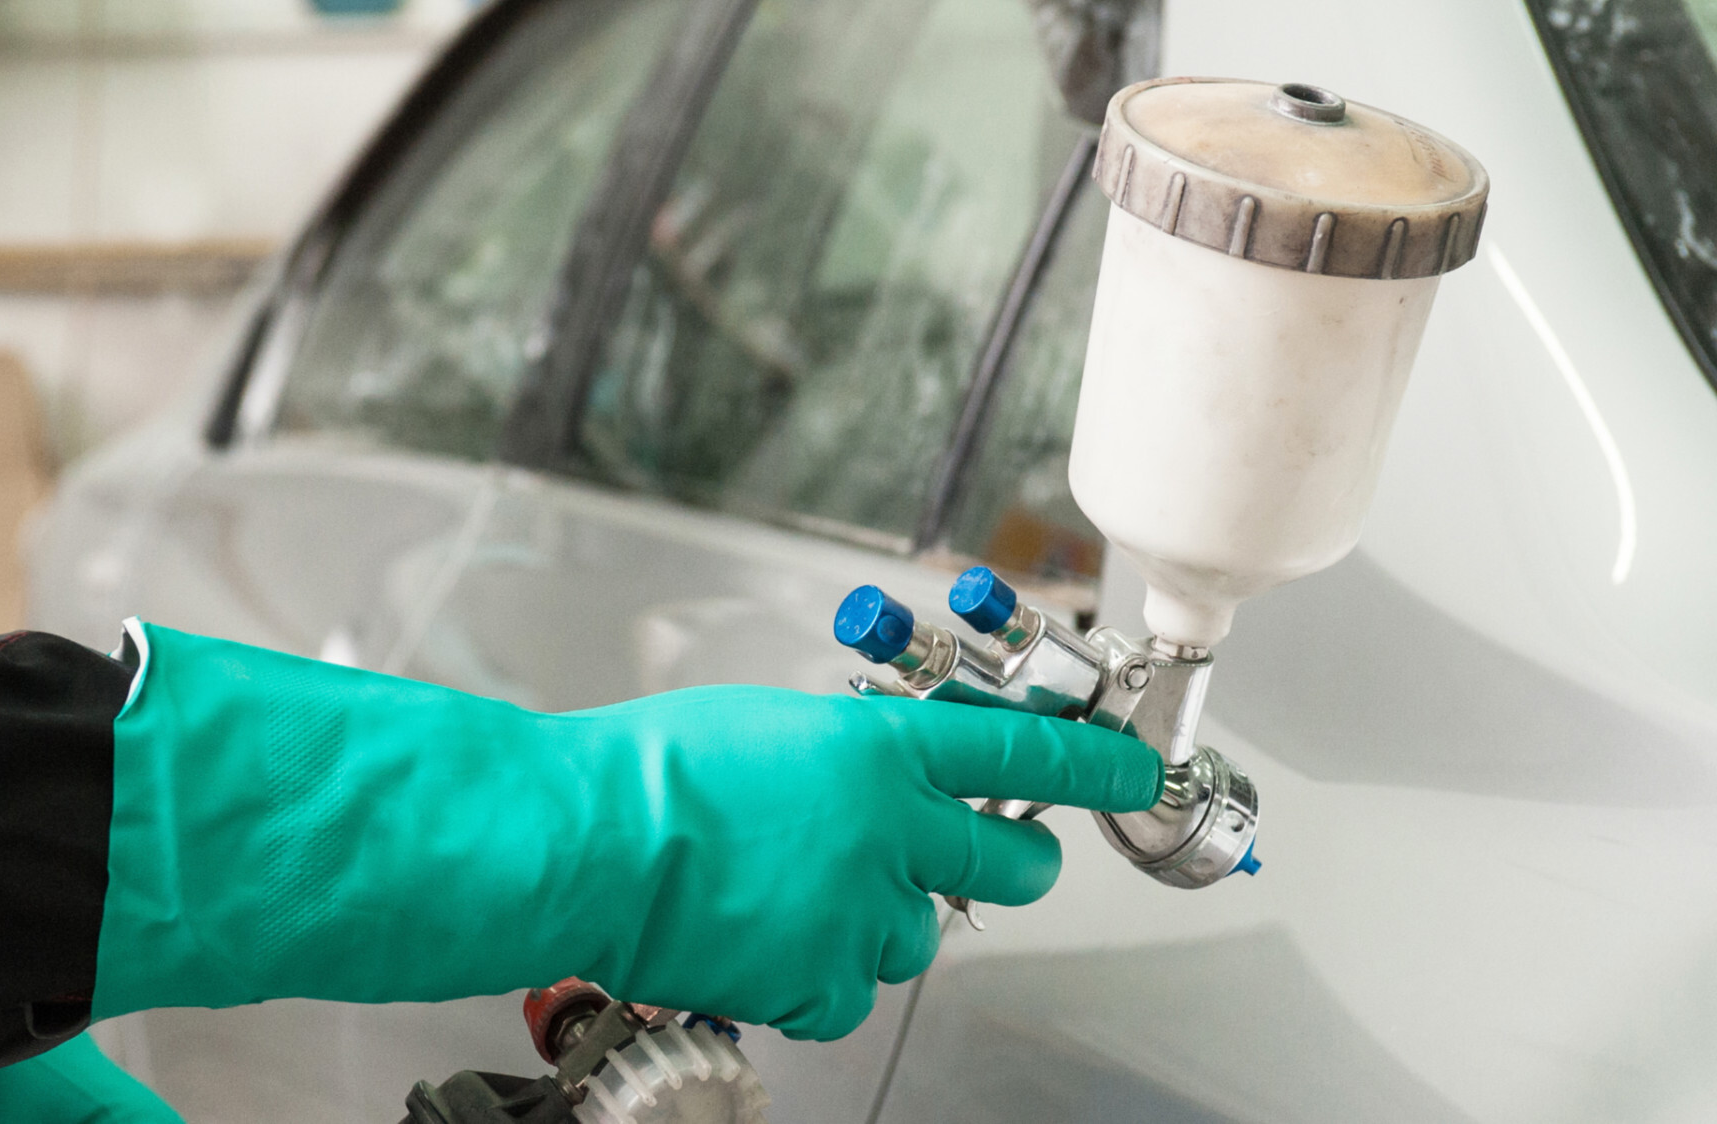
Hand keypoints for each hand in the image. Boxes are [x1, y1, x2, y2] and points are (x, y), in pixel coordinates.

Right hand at [92, 623, 1161, 1040]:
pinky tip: (773, 944)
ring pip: (922, 935)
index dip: (1090, 767)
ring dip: (884, 921)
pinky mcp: (815, 978)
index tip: (1131, 772)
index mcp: (880, 749)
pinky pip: (851, 993)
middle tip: (969, 860)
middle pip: (1008, 868)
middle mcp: (889, 831)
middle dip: (1006, 866)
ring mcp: (858, 912)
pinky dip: (821, 978)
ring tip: (806, 897)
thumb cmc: (649, 769)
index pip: (1021, 756)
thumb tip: (872, 774)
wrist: (585, 840)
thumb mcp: (768, 723)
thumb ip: (843, 751)